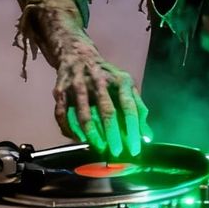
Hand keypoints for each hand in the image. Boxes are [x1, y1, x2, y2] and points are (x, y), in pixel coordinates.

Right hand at [52, 40, 147, 157]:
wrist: (79, 54)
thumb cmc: (108, 75)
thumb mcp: (127, 86)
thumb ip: (138, 109)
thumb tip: (147, 136)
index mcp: (120, 80)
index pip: (130, 108)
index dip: (133, 130)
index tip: (135, 148)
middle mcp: (100, 81)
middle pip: (107, 112)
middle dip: (113, 135)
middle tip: (117, 153)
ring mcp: (78, 85)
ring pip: (84, 115)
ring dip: (92, 135)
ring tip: (99, 148)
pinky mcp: (61, 91)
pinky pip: (63, 116)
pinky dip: (70, 130)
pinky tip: (78, 139)